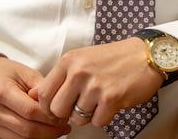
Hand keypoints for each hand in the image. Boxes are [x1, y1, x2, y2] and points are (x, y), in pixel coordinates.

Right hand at [0, 55, 71, 137]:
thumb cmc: (4, 74)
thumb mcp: (25, 72)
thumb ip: (41, 87)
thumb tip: (57, 104)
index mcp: (0, 91)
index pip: (30, 111)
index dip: (50, 116)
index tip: (63, 116)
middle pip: (27, 130)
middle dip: (50, 131)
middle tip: (63, 126)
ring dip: (42, 138)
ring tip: (54, 129)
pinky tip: (39, 133)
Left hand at [31, 38, 163, 128]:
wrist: (145, 55)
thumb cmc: (113, 58)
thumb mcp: (82, 59)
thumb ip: (59, 77)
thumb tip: (32, 95)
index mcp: (69, 61)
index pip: (43, 93)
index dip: (48, 107)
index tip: (58, 108)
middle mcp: (79, 71)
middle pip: (56, 109)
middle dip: (66, 114)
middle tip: (79, 107)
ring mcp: (95, 85)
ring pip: (77, 118)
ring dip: (88, 114)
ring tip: (99, 99)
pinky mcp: (111, 97)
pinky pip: (97, 121)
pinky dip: (104, 116)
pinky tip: (111, 102)